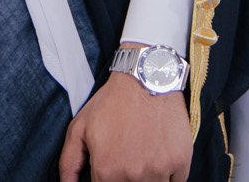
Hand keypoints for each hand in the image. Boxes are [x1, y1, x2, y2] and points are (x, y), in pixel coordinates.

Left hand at [58, 49, 190, 181]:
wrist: (147, 78)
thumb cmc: (113, 102)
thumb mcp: (79, 128)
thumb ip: (68, 164)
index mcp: (106, 171)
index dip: (106, 180)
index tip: (112, 170)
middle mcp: (133, 176)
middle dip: (126, 179)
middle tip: (128, 159)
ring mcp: (158, 171)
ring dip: (147, 179)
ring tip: (143, 159)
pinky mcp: (180, 163)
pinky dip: (168, 178)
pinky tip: (160, 160)